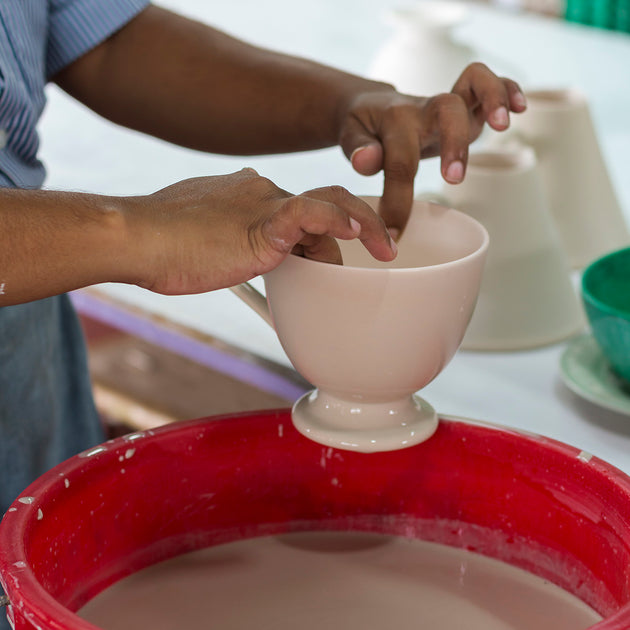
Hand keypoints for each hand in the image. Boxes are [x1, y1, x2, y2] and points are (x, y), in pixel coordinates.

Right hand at [126, 168, 396, 294]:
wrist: (135, 238)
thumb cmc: (161, 247)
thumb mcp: (201, 240)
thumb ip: (227, 243)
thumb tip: (235, 257)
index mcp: (247, 194)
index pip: (298, 207)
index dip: (322, 231)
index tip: (331, 254)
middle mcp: (260, 192)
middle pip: (322, 204)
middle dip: (353, 227)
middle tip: (377, 250)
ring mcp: (262, 204)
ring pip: (329, 203)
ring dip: (362, 227)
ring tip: (383, 250)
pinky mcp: (262, 221)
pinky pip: (311, 213)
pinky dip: (338, 220)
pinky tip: (358, 233)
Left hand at [337, 62, 526, 236]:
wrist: (372, 107)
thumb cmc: (364, 130)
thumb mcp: (351, 137)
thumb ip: (357, 150)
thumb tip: (366, 161)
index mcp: (394, 122)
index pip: (399, 162)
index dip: (398, 202)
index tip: (394, 235)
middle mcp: (424, 108)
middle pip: (445, 111)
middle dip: (454, 143)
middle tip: (453, 180)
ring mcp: (448, 102)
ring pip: (474, 81)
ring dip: (493, 99)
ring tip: (503, 126)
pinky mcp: (466, 102)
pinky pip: (490, 83)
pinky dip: (508, 89)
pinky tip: (520, 109)